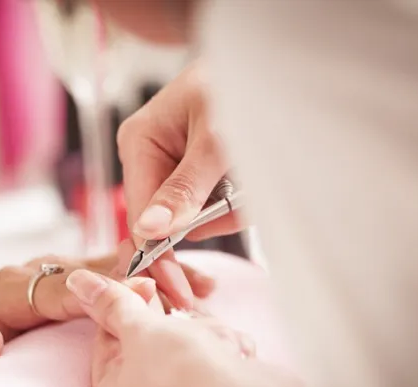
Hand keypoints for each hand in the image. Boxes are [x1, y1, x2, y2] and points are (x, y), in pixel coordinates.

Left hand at [0, 252, 211, 386]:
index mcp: (10, 288)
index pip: (59, 289)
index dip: (99, 291)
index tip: (139, 296)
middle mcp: (39, 271)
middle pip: (98, 267)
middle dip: (145, 276)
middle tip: (192, 288)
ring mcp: (58, 271)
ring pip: (114, 265)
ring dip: (157, 274)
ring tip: (204, 285)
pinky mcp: (72, 277)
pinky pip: (116, 273)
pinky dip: (150, 278)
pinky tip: (186, 286)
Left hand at [66, 269, 331, 386]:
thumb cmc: (185, 372)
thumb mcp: (140, 328)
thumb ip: (111, 302)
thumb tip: (77, 282)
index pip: (107, 335)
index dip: (125, 299)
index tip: (140, 271)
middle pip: (146, 339)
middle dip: (168, 317)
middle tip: (181, 291)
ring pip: (183, 345)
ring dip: (199, 330)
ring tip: (213, 338)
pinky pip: (208, 359)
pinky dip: (219, 346)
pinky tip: (231, 349)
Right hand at [117, 65, 246, 307]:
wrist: (278, 67)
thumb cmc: (241, 85)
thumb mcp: (216, 140)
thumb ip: (185, 188)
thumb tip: (149, 229)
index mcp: (139, 142)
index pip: (138, 213)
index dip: (158, 253)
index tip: (180, 288)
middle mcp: (149, 155)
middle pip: (166, 219)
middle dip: (205, 226)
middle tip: (231, 234)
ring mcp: (173, 164)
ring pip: (194, 215)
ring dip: (229, 212)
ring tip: (253, 185)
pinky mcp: (197, 171)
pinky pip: (212, 204)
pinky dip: (237, 203)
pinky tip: (251, 184)